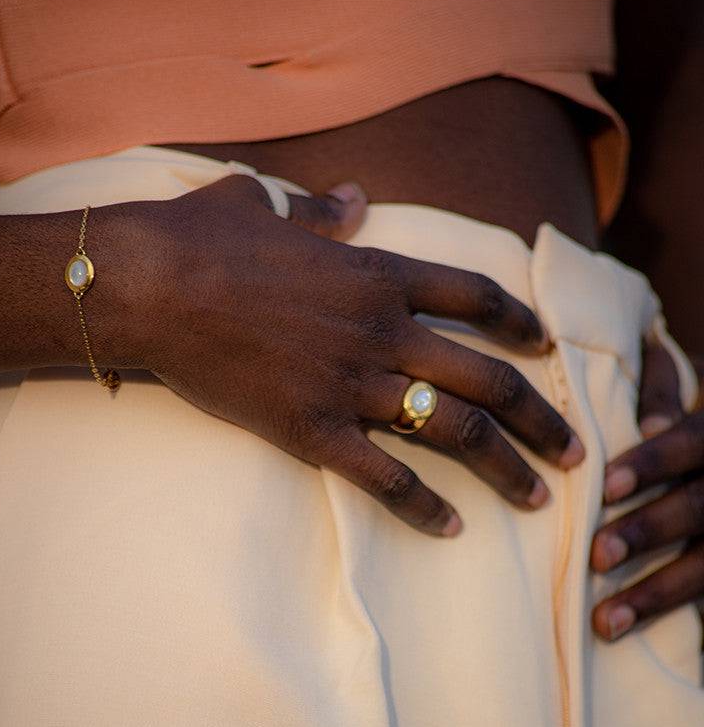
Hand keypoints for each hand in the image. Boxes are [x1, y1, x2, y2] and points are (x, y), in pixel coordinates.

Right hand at [107, 174, 584, 535]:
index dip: (519, 322)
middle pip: (488, 379)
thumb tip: (351, 198)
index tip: (544, 346)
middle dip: (541, 418)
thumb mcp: (267, 204)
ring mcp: (351, 383)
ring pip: (454, 432)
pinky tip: (453, 528)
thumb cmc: (204, 238)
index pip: (476, 297)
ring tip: (539, 497)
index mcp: (378, 274)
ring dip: (506, 468)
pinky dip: (423, 507)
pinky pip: (384, 476)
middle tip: (575, 450)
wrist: (152, 286)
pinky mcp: (312, 430)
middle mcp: (381, 330)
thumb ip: (320, 209)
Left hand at [590, 341, 703, 639]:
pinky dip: (685, 619)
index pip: (691, 443)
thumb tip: (646, 421)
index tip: (605, 486)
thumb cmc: (697, 410)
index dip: (651, 462)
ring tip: (607, 620)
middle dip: (649, 531)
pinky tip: (648, 642)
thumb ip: (663, 385)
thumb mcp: (693, 380)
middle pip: (700, 507)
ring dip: (659, 594)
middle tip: (598, 555)